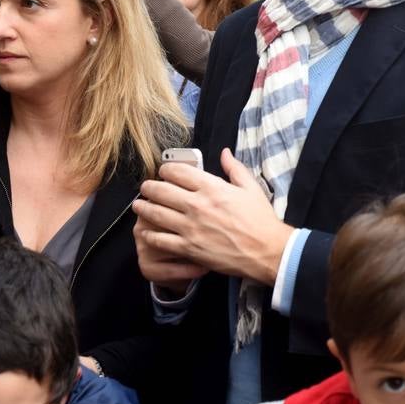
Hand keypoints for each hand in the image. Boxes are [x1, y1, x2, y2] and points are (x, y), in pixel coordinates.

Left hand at [132, 149, 293, 286]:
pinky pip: (161, 239)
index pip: (178, 172)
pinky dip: (150, 234)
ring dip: (144, 208)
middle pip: (161, 191)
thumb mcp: (251, 188)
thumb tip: (224, 152)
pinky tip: (145, 232)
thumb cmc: (261, 219)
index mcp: (212, 187)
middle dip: (149, 187)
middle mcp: (197, 205)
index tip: (163, 171)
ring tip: (138, 206)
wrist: (266, 251)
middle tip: (145, 187)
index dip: (166, 169)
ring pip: (156, 214)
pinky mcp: (189, 247)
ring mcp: (191, 227)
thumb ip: (234, 168)